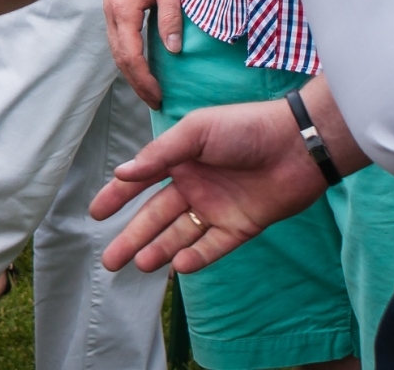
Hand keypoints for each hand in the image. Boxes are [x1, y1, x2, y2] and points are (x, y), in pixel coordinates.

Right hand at [88, 98, 328, 274]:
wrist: (297, 144)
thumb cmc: (244, 128)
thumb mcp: (196, 132)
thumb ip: (159, 154)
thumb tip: (121, 173)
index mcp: (180, 159)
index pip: (140, 181)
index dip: (117, 197)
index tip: (96, 214)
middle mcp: (194, 186)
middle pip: (156, 217)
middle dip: (132, 237)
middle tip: (110, 261)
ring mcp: (216, 208)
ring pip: (180, 235)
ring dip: (159, 250)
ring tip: (139, 264)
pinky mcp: (241, 226)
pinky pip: (213, 246)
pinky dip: (196, 257)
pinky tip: (178, 266)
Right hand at [103, 0, 185, 107]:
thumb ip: (171, 17)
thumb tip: (173, 50)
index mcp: (124, 9)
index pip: (131, 56)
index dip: (145, 80)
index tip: (160, 97)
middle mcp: (111, 12)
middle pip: (119, 58)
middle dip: (136, 82)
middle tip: (155, 101)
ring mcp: (109, 7)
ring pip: (116, 48)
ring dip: (130, 70)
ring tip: (148, 87)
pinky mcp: (113, 2)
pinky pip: (117, 36)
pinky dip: (127, 54)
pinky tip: (140, 60)